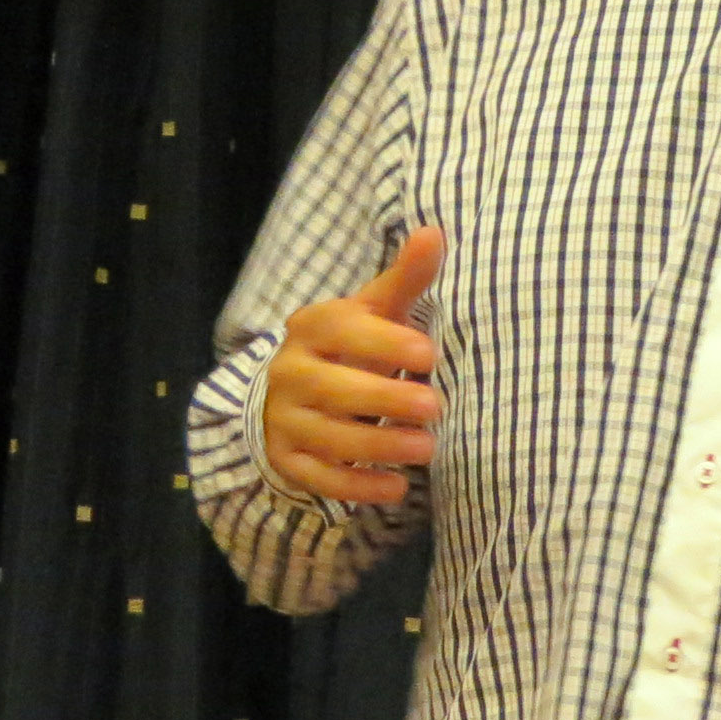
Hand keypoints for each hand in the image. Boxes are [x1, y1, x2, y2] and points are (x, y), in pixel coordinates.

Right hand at [263, 225, 445, 506]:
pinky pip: (319, 478)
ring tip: (427, 448)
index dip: (385, 342)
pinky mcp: (287, 460)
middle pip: (334, 390)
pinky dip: (357, 486)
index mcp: (313, 327)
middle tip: (435, 407)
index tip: (429, 354)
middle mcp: (290, 372)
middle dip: (385, 400)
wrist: (287, 392)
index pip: (344, 331)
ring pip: (329, 437)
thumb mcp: (374, 310)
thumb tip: (433, 232)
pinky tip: (396, 487)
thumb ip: (405, 278)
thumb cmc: (350, 346)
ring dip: (378, 446)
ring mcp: (285, 419)